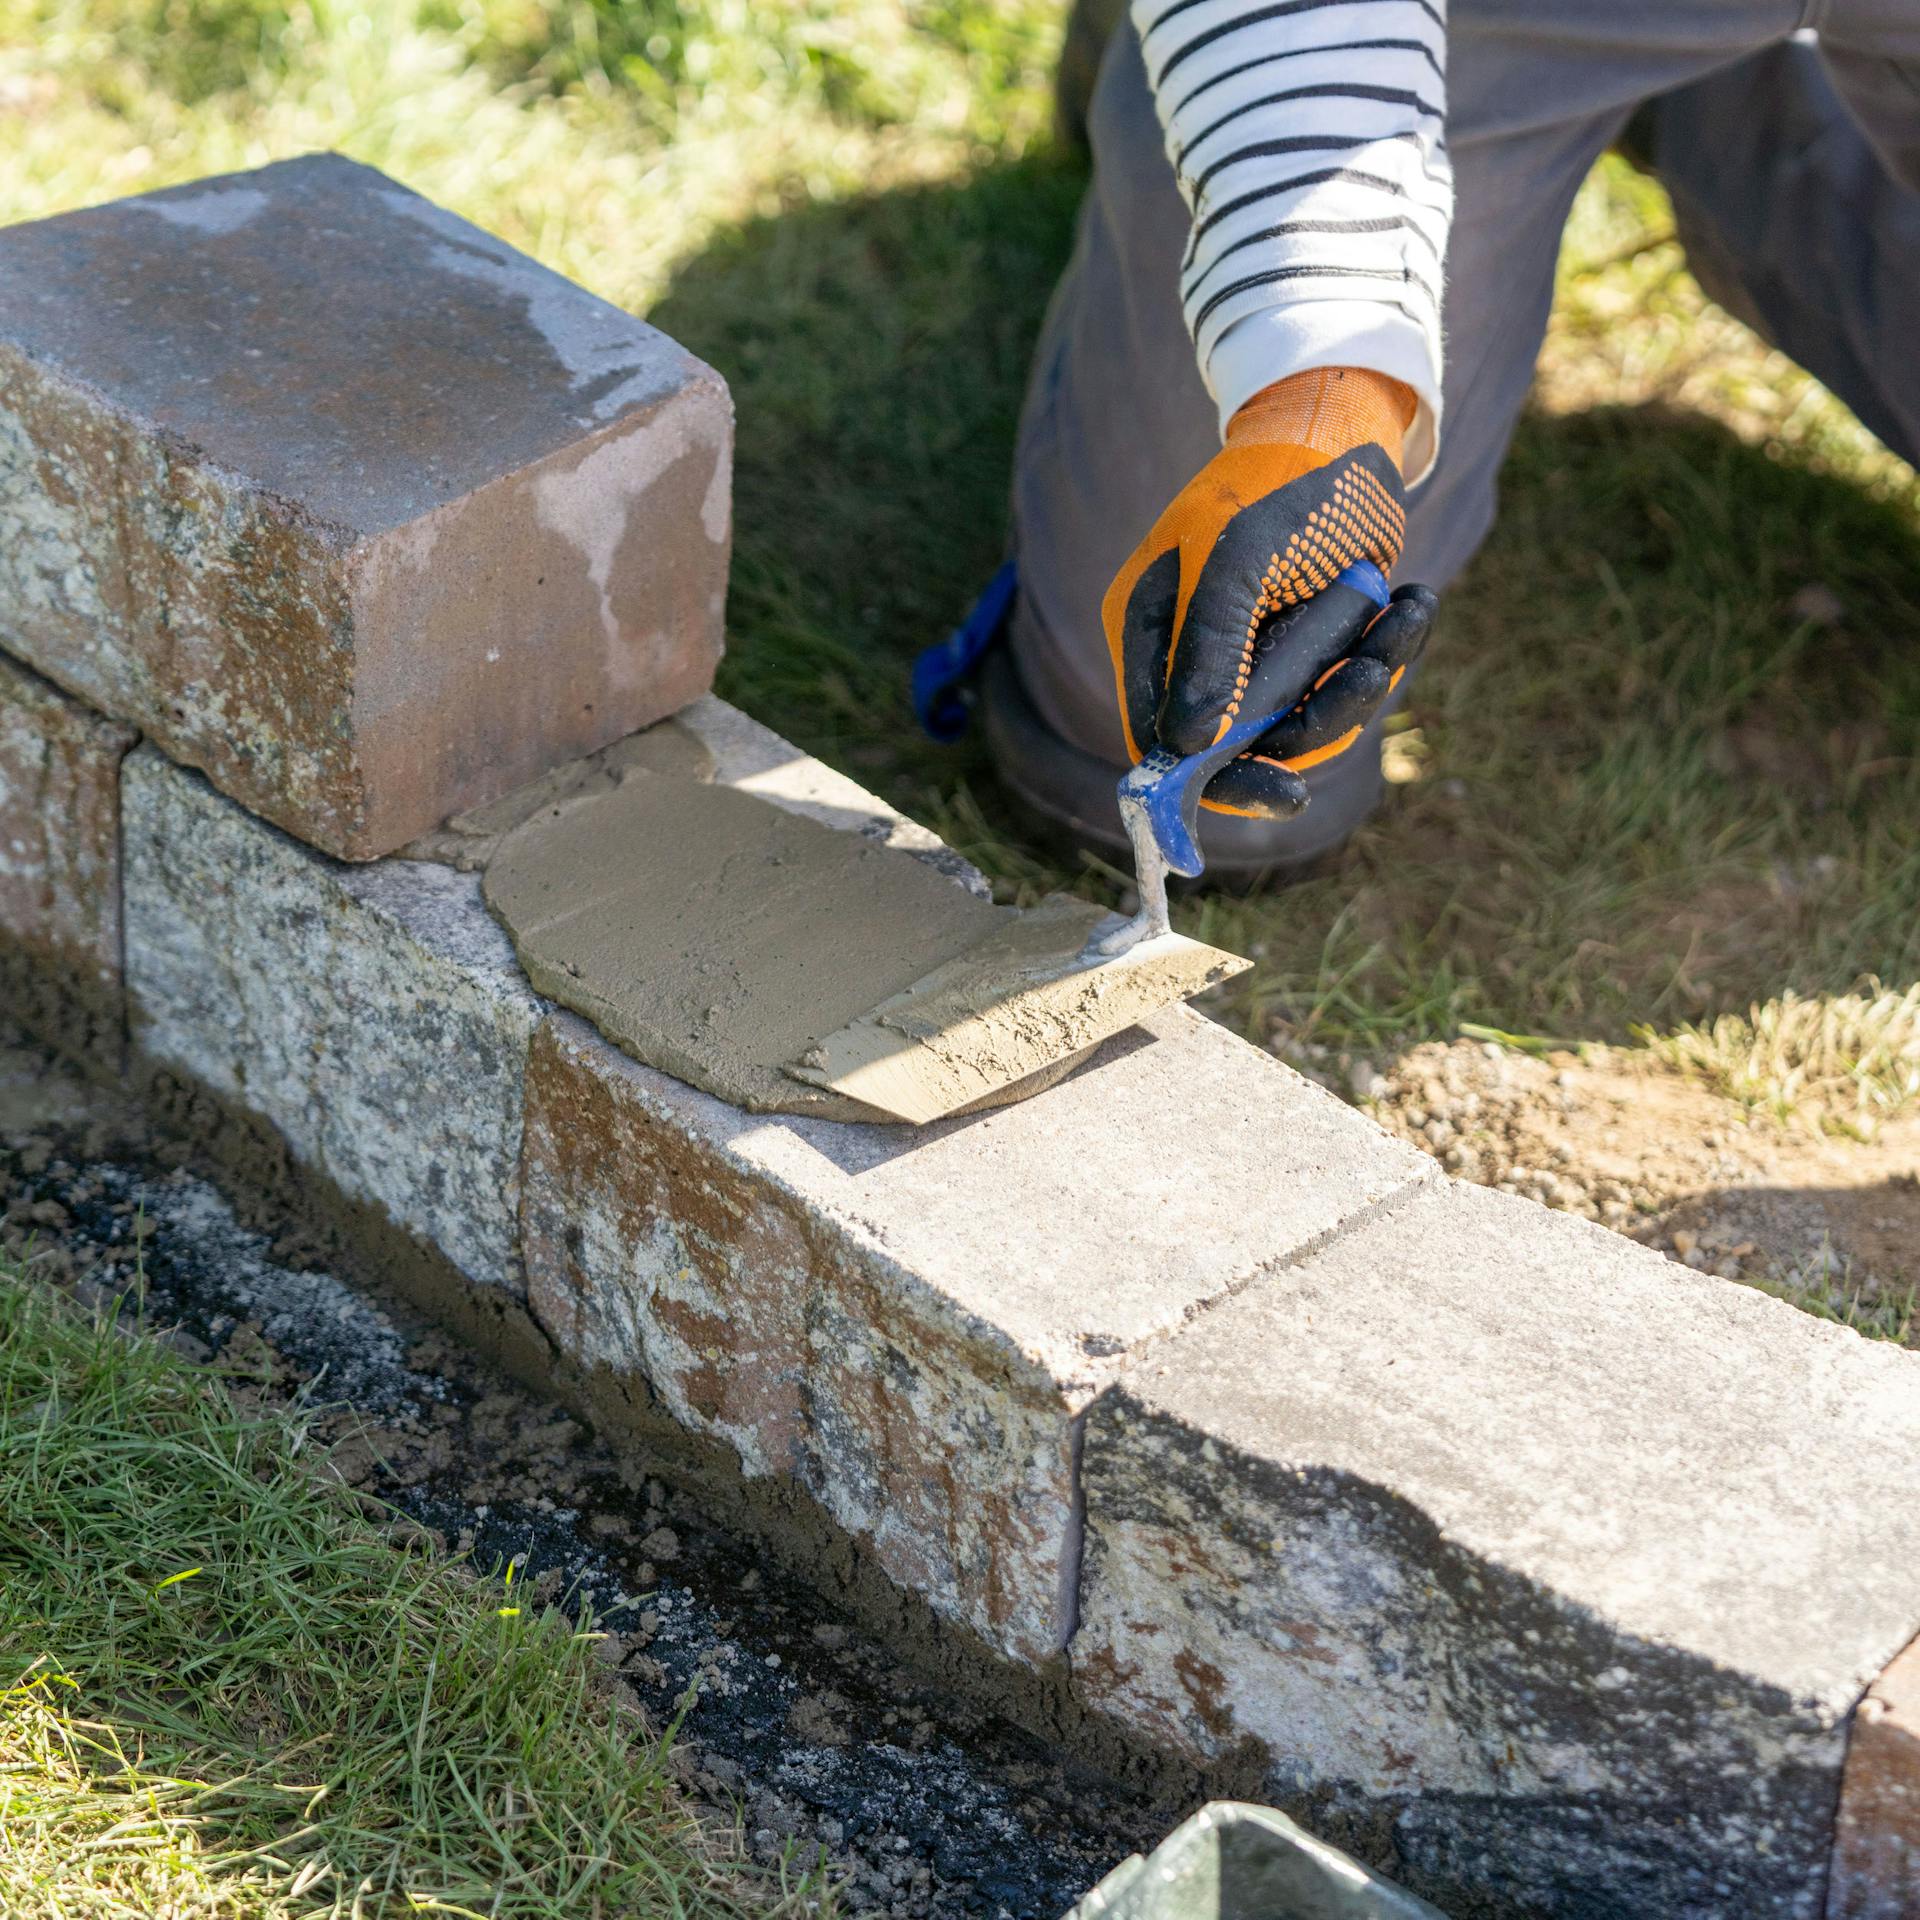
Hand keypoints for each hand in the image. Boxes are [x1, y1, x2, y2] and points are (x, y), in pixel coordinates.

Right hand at [1101, 367, 1437, 818]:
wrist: (1348, 427)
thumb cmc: (1278, 481)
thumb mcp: (1236, 556)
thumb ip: (1209, 647)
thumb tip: (1186, 746)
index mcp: (1153, 631)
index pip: (1160, 737)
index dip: (1210, 778)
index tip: (1278, 793)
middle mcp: (1198, 655)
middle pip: (1237, 747)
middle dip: (1304, 728)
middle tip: (1347, 704)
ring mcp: (1258, 655)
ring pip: (1303, 722)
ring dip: (1361, 682)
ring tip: (1398, 616)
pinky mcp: (1315, 648)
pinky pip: (1346, 688)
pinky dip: (1388, 652)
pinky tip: (1411, 601)